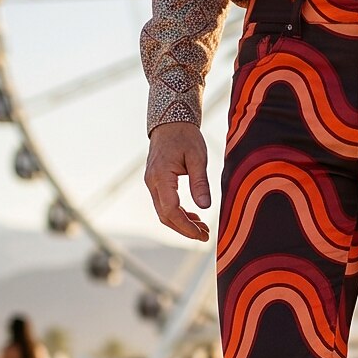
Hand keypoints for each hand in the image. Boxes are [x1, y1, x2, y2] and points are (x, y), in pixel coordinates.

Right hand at [144, 122, 211, 240]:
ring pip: (163, 213)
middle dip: (185, 229)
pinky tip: (193, 217)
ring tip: (202, 228)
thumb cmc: (185, 136)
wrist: (170, 121)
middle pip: (165, 216)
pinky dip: (178, 214)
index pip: (171, 210)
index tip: (202, 234)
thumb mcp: (198, 157)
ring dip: (182, 223)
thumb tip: (205, 207)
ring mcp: (151, 183)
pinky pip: (164, 204)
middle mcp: (152, 182)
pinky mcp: (156, 183)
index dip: (186, 226)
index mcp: (161, 176)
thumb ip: (200, 182)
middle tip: (205, 236)